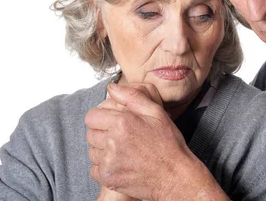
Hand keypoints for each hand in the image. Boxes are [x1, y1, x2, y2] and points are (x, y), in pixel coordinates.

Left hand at [86, 82, 225, 199]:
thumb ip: (132, 96)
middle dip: (102, 134)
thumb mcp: (156, 113)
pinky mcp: (108, 178)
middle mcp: (113, 141)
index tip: (112, 122)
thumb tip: (112, 88)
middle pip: (90, 134)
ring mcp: (109, 162)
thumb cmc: (168, 144)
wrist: (175, 176)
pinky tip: (122, 164)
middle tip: (121, 137)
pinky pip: (95, 169)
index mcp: (122, 122)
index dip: (101, 118)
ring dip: (103, 150)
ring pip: (92, 152)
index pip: (92, 117)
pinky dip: (105, 167)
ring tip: (123, 151)